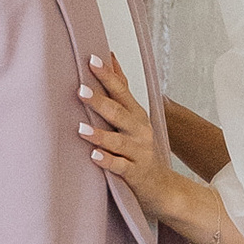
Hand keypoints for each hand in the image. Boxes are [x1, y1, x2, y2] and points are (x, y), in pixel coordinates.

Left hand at [78, 52, 184, 225]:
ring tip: (81, 128)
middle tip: (80, 90)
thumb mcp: (134, 116)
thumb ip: (121, 88)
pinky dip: (107, 161)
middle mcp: (139, 131)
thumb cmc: (141, 147)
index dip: (107, 76)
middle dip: (99, 101)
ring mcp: (138, 152)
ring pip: (118, 141)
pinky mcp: (134, 173)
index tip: (91, 60)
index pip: (121, 91)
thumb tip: (110, 57)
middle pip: (118, 113)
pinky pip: (119, 166)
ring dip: (99, 134)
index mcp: (136, 115)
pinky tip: (94, 156)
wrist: (162, 186)